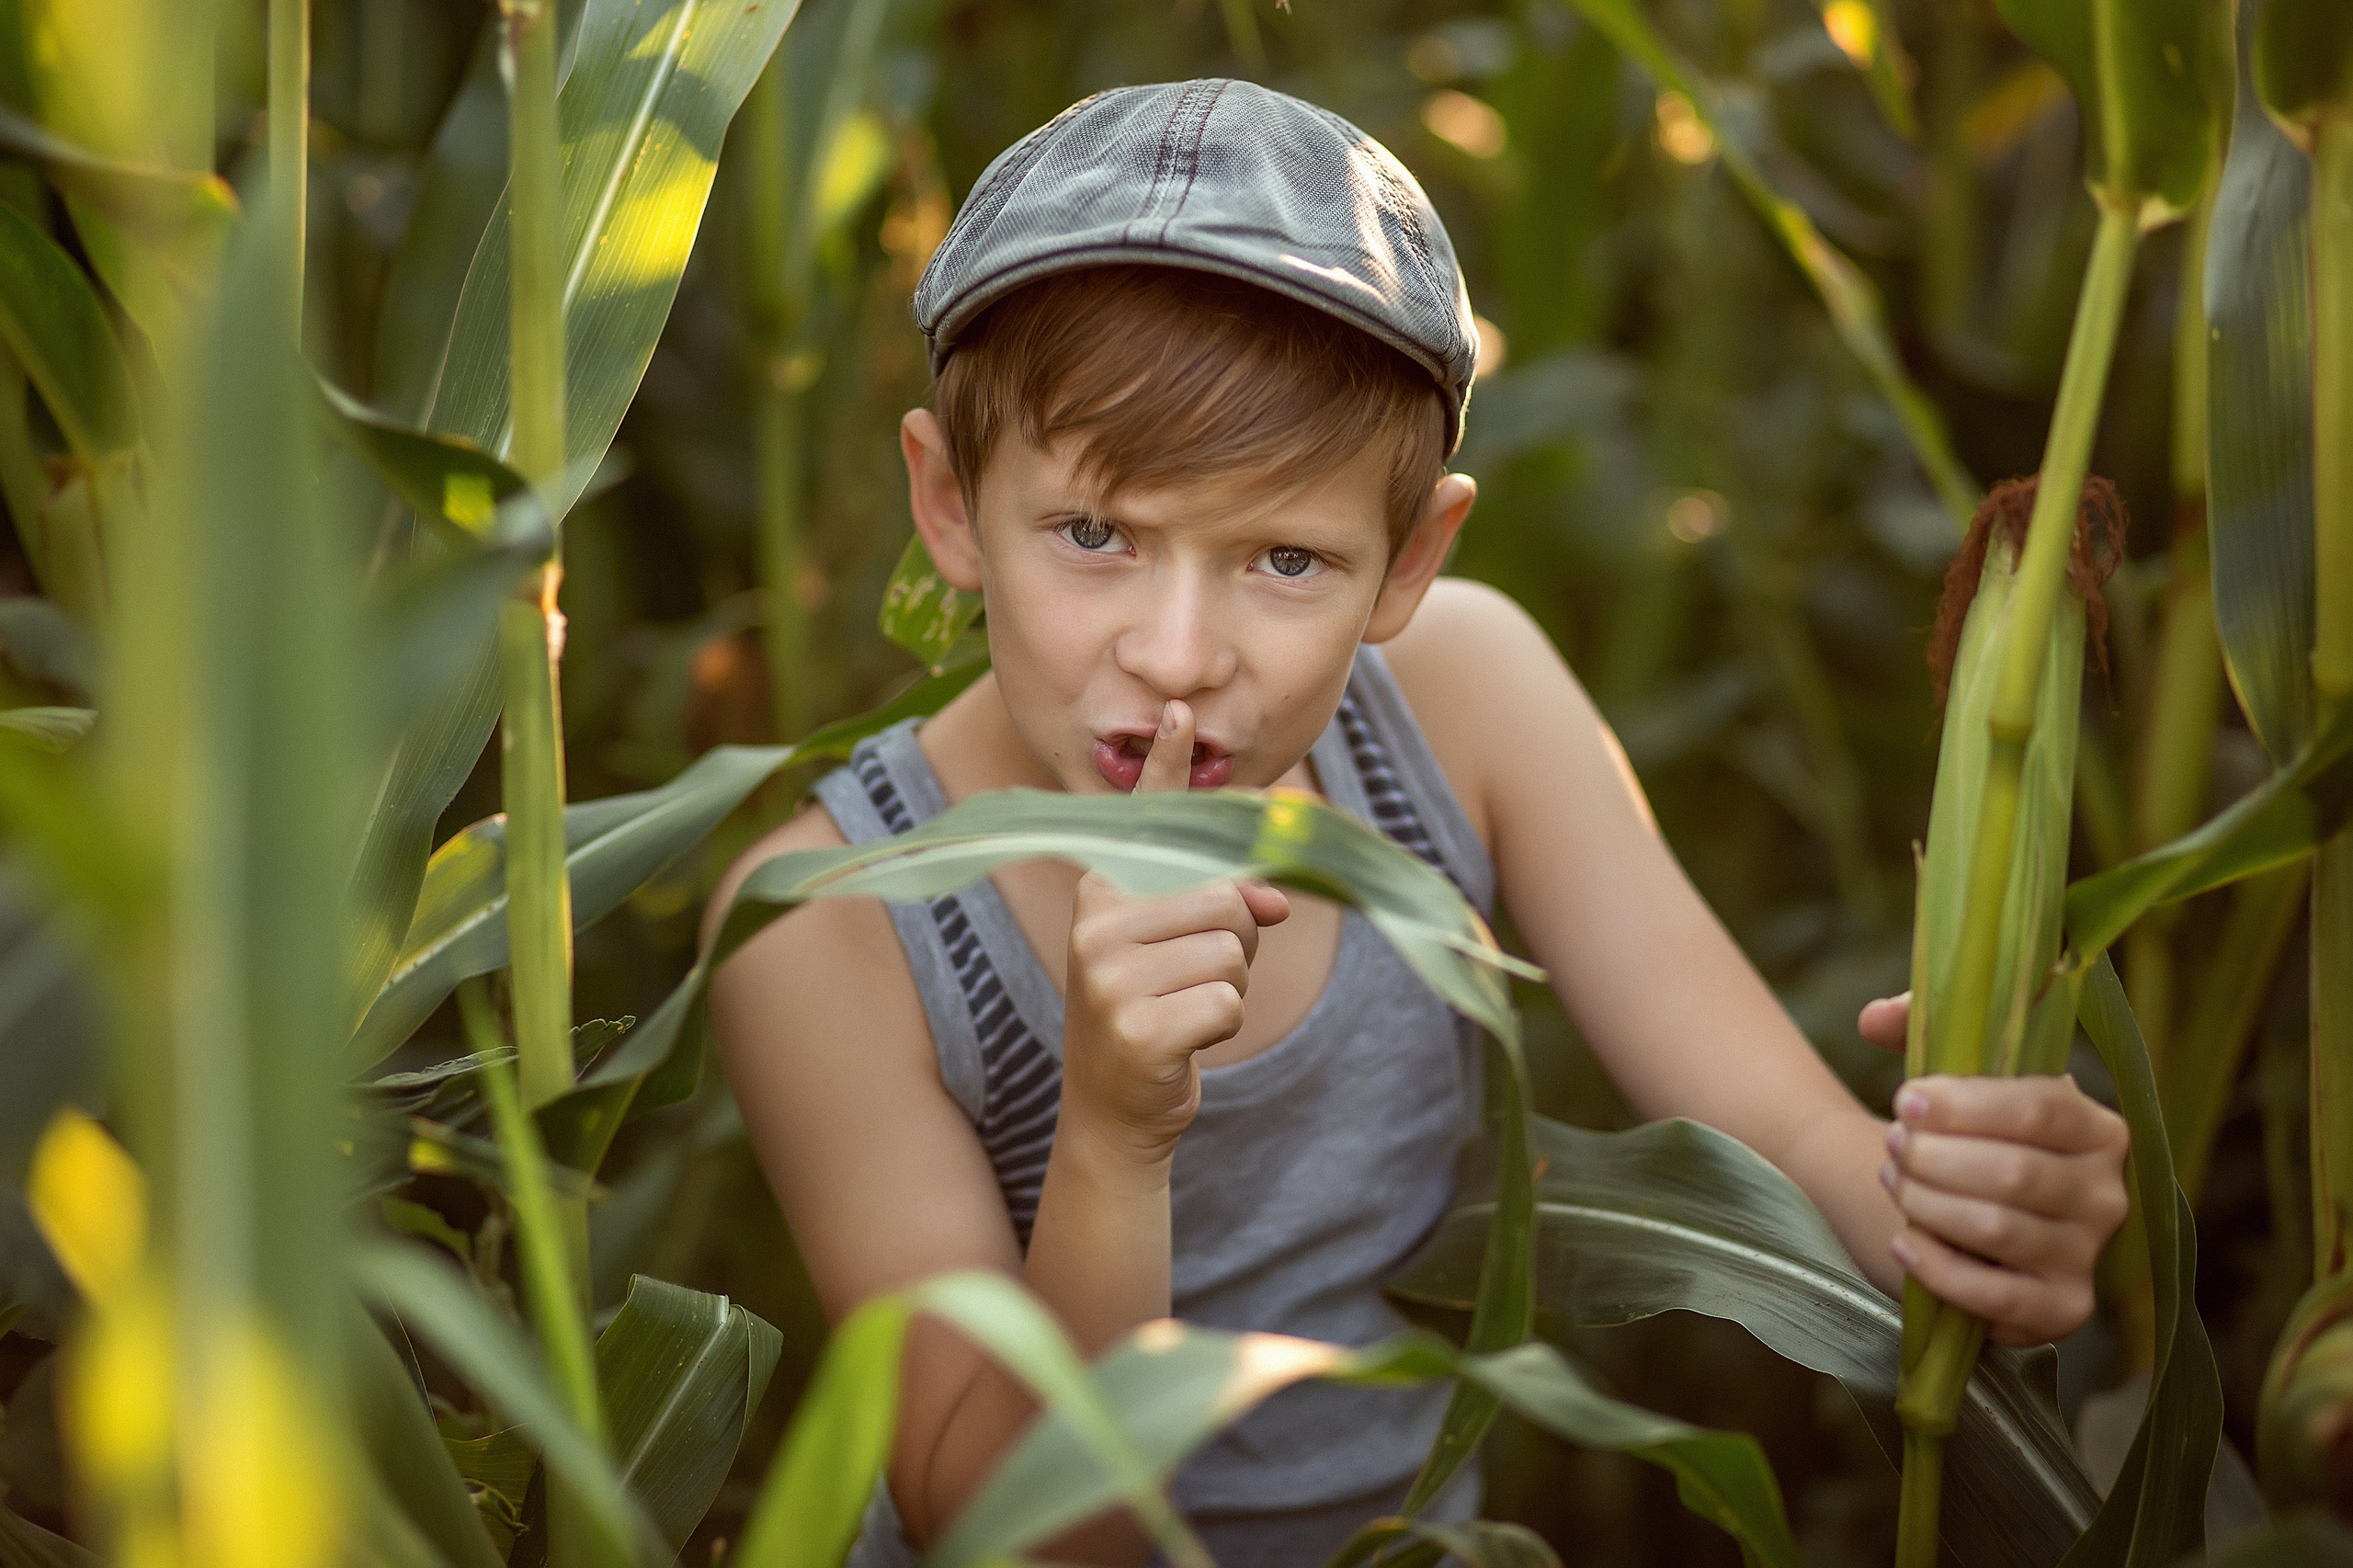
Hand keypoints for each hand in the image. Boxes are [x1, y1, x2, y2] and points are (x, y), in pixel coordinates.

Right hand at [1060, 700, 1289, 1172]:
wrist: (1114, 1110)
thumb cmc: (1156, 1011)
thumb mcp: (1179, 948)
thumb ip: (1222, 905)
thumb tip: (1278, 896)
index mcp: (1103, 894)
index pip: (1146, 821)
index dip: (1171, 765)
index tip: (1185, 712)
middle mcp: (1096, 925)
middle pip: (1224, 895)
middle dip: (1234, 940)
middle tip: (1190, 977)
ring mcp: (1109, 977)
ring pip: (1233, 949)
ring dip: (1230, 985)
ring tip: (1184, 1007)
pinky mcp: (1137, 1027)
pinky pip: (1229, 1001)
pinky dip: (1224, 1025)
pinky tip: (1184, 1042)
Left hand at [1855, 992, 2130, 1346]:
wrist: (1970, 1219)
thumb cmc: (1966, 1137)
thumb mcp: (1951, 1078)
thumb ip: (1915, 1027)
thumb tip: (1875, 1016)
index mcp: (2096, 1128)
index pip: (2039, 1109)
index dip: (1965, 1105)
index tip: (1906, 1099)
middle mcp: (2107, 1193)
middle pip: (2016, 1172)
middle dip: (1935, 1157)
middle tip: (1891, 1144)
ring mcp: (2088, 1255)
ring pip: (1999, 1229)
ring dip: (1927, 1203)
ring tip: (1892, 1179)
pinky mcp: (2061, 1309)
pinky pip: (1998, 1297)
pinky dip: (1940, 1270)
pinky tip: (1903, 1243)